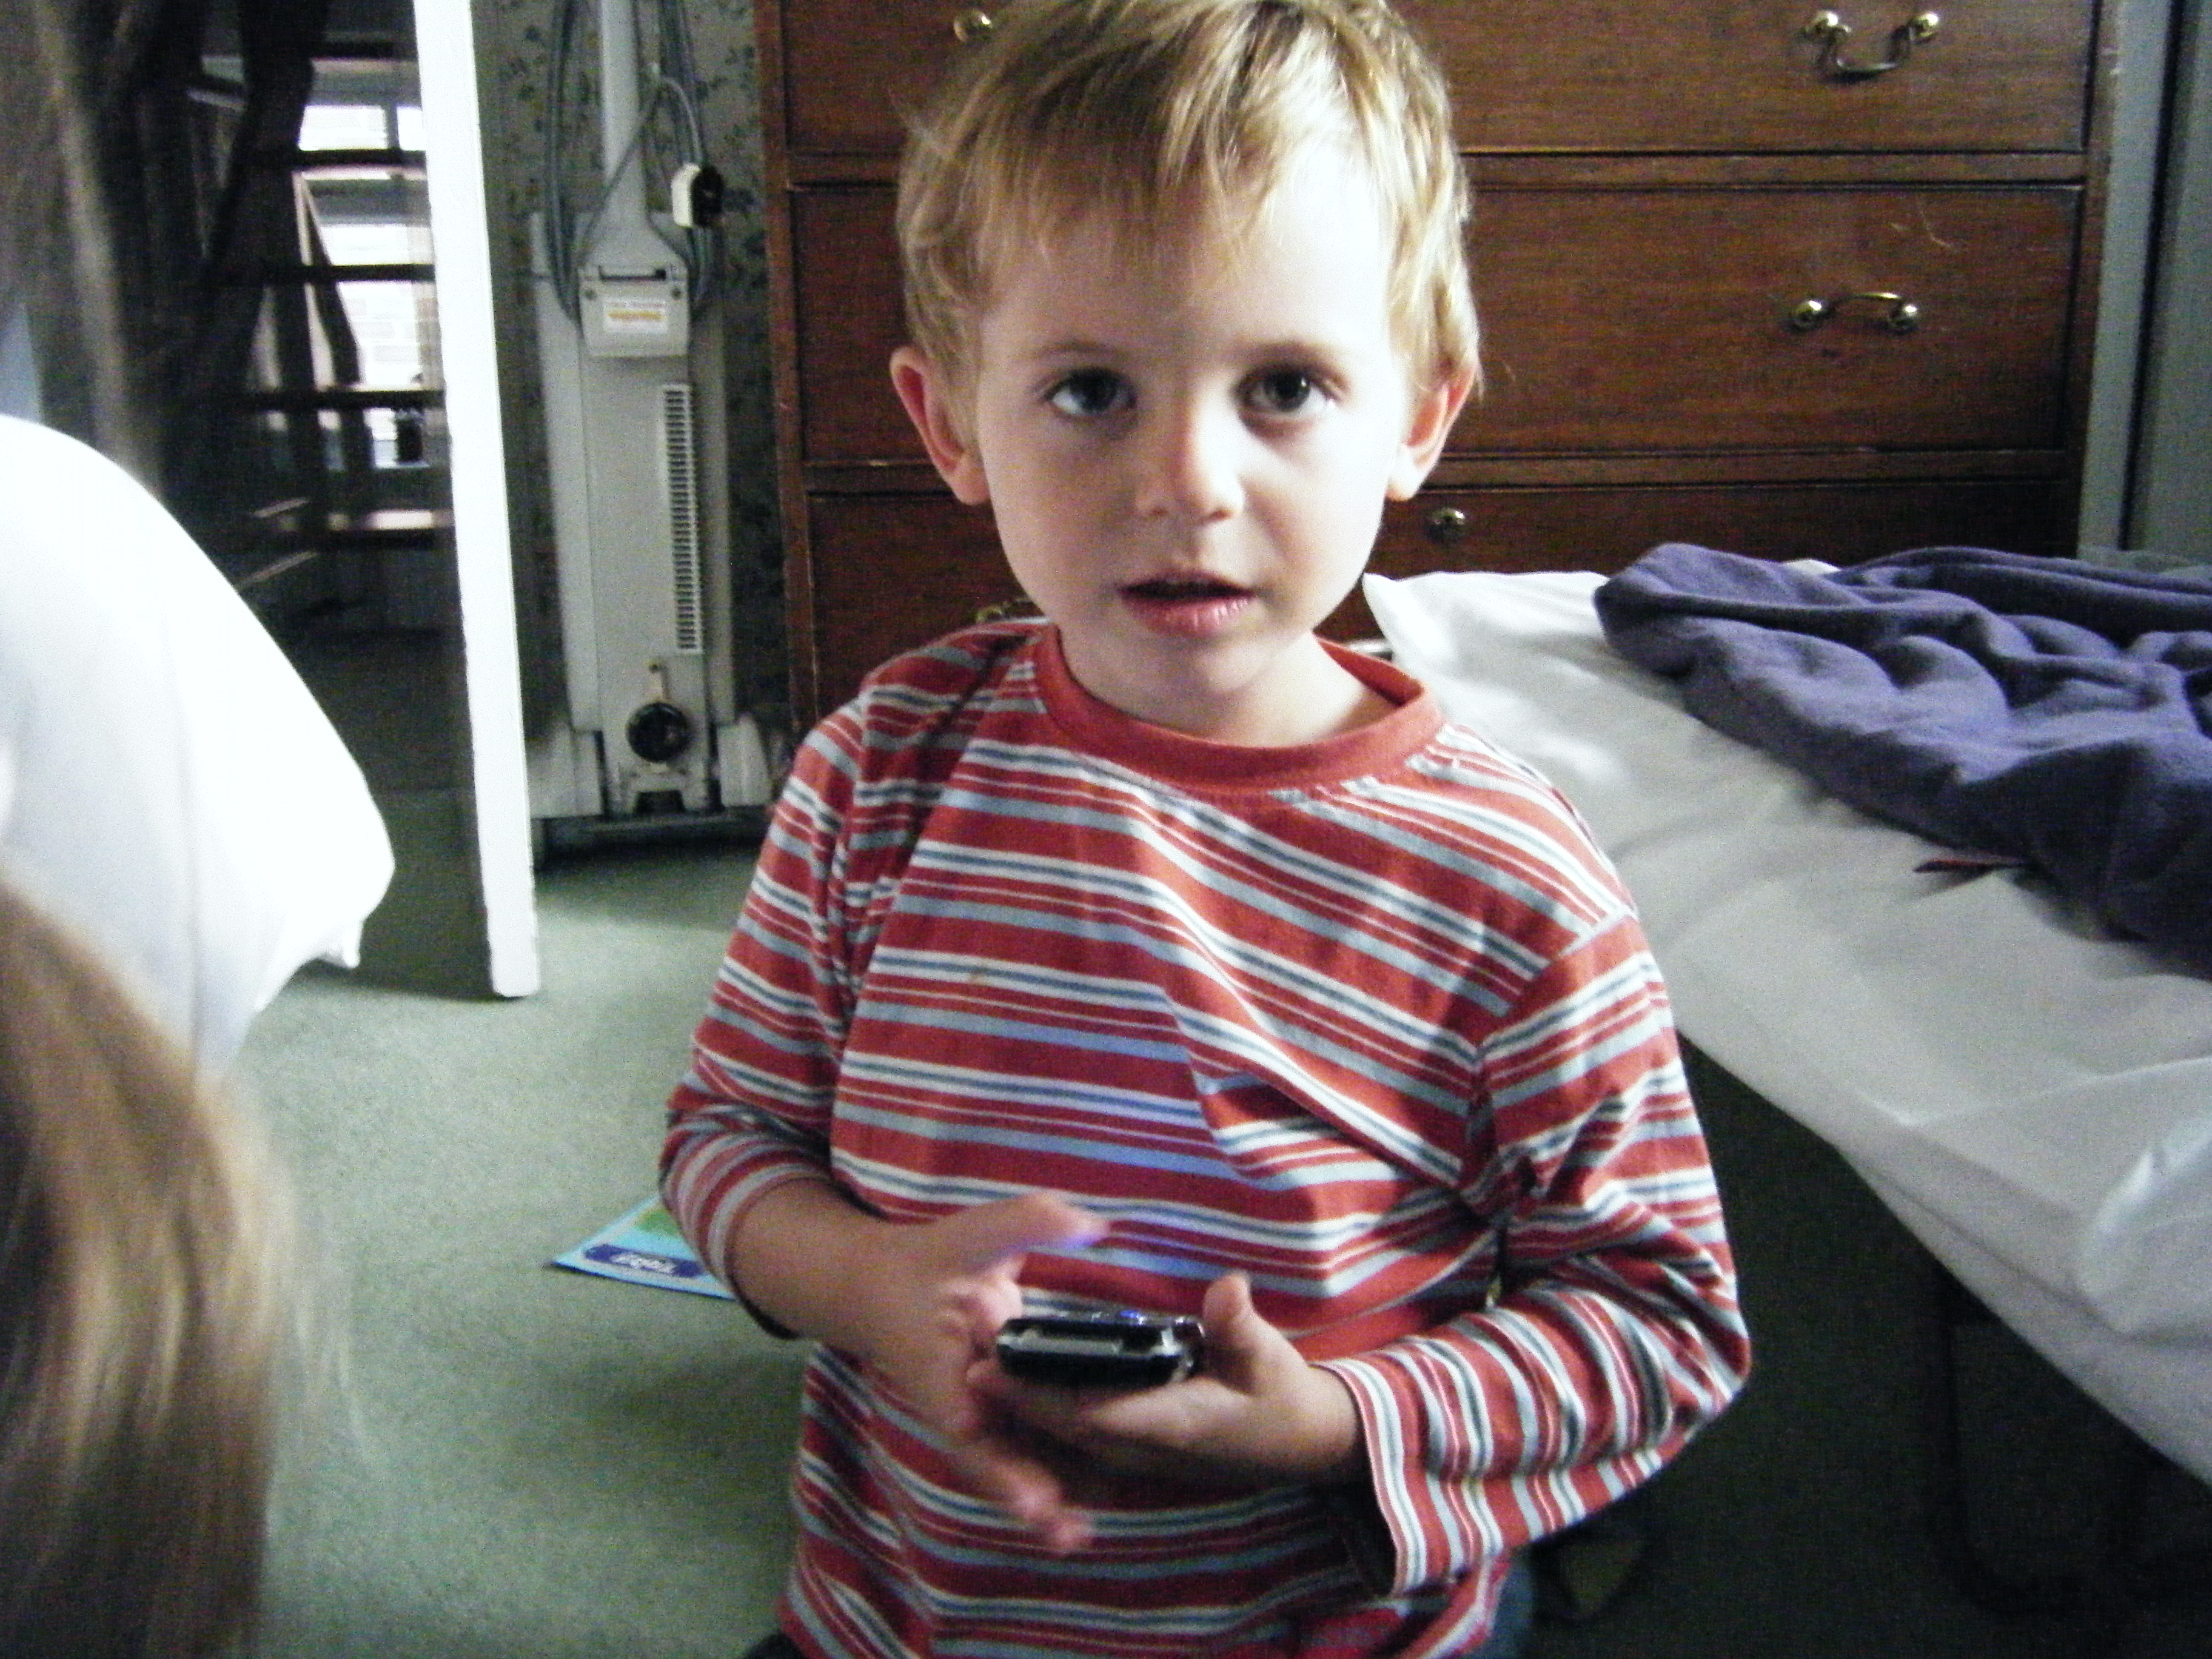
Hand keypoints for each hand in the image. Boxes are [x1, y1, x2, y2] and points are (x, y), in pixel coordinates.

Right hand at [840, 1192, 1107, 1549]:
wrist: (882, 1289)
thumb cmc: (930, 1261)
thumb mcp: (974, 1233)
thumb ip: (1030, 1222)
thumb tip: (1092, 1223)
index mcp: (939, 1367)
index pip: (965, 1421)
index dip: (994, 1458)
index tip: (1022, 1489)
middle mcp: (953, 1402)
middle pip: (984, 1459)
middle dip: (1018, 1494)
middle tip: (1058, 1527)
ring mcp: (969, 1415)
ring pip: (999, 1468)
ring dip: (1032, 1504)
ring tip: (1073, 1537)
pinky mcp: (988, 1418)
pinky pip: (1012, 1455)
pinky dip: (1038, 1485)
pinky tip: (1077, 1517)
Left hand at [970, 1272, 1367, 1496]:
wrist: (1289, 1443)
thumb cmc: (1276, 1391)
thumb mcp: (1268, 1355)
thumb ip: (1241, 1326)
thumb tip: (1228, 1288)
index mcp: (1174, 1422)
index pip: (1098, 1411)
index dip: (1045, 1391)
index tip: (999, 1363)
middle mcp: (1140, 1446)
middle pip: (1059, 1422)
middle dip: (1011, 1387)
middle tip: (966, 1334)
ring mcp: (1127, 1454)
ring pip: (1053, 1435)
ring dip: (1011, 1401)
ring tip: (966, 1349)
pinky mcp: (1120, 1449)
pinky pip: (1062, 1440)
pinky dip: (1027, 1416)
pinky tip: (992, 1382)